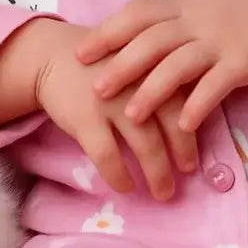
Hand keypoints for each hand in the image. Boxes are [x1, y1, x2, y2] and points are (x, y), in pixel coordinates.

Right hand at [34, 22, 197, 200]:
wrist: (52, 55)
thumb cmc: (103, 63)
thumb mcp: (136, 58)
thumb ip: (162, 79)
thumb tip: (192, 118)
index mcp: (154, 66)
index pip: (184, 103)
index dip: (191, 133)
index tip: (194, 156)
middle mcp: (138, 82)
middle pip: (170, 124)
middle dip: (181, 155)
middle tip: (184, 176)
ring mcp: (112, 99)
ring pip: (145, 144)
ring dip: (157, 173)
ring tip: (161, 192)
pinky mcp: (85, 116)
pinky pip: (108, 155)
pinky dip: (119, 175)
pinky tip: (125, 186)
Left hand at [76, 0, 247, 131]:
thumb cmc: (235, 13)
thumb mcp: (197, 9)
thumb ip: (165, 24)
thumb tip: (124, 46)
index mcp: (180, 7)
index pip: (136, 15)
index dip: (107, 33)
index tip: (79, 52)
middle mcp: (195, 21)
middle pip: (152, 41)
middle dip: (122, 65)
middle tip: (95, 89)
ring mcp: (219, 40)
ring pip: (180, 63)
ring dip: (154, 90)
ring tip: (131, 115)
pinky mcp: (244, 61)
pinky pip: (218, 83)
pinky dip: (200, 103)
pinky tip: (186, 125)